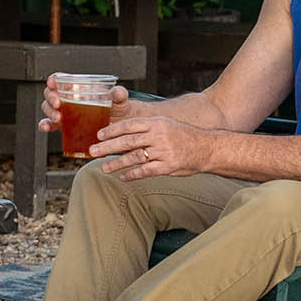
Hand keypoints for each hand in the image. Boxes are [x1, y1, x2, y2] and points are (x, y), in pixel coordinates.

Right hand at [38, 75, 130, 133]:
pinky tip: (46, 128)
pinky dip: (45, 125)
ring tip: (58, 118)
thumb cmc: (117, 108)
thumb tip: (118, 92)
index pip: (60, 79)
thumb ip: (119, 95)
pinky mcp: (64, 126)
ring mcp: (64, 112)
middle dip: (51, 98)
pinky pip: (49, 124)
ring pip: (48, 108)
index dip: (53, 79)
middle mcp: (67, 98)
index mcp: (78, 87)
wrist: (119, 128)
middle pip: (51, 93)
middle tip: (57, 104)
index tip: (53, 83)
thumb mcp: (120, 100)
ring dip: (49, 112)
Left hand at [89, 113, 211, 180]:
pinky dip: (133, 174)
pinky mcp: (168, 166)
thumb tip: (122, 131)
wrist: (207, 148)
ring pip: (134, 157)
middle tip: (92, 151)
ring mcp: (163, 151)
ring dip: (117, 163)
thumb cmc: (182, 135)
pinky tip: (123, 177)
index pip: (129, 125)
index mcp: (156, 123)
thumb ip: (145, 127)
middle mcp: (158, 136)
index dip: (112, 130)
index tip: (98, 135)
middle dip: (108, 147)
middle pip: (128, 141)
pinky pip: (146, 171)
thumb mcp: (165, 124)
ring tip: (104, 168)